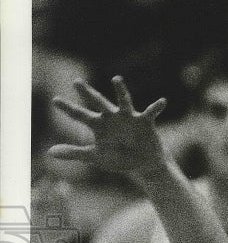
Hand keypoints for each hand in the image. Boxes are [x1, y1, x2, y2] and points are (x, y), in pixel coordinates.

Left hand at [48, 76, 167, 178]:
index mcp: (98, 125)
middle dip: (87, 94)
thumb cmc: (118, 157)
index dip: (68, 109)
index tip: (54, 100)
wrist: (142, 163)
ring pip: (123, 101)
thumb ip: (73, 152)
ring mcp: (128, 117)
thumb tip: (49, 152)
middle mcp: (112, 117)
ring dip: (120, 91)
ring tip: (116, 79)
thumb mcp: (95, 157)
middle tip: (76, 82)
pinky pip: (151, 112)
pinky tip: (162, 101)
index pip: (80, 115)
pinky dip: (156, 107)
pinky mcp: (145, 122)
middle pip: (98, 102)